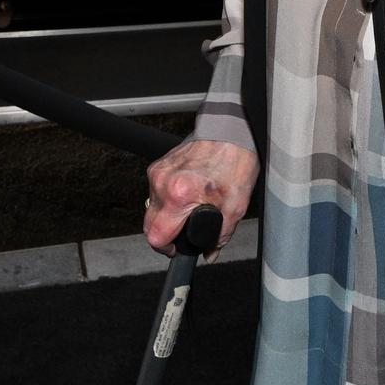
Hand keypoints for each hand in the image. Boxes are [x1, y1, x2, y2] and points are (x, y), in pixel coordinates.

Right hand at [144, 138, 257, 255]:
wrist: (232, 132)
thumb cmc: (235, 162)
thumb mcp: (235, 206)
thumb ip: (221, 235)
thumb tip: (210, 252)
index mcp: (179, 195)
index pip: (156, 236)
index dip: (167, 248)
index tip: (177, 247)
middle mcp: (162, 183)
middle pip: (149, 225)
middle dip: (165, 233)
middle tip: (184, 231)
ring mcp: (158, 172)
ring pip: (151, 208)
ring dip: (166, 214)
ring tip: (189, 208)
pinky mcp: (158, 165)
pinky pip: (156, 191)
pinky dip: (168, 198)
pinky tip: (186, 194)